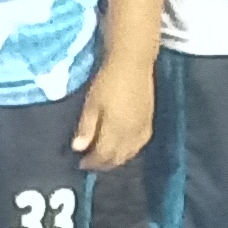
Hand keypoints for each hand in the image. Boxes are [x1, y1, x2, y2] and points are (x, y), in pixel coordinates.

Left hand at [73, 49, 156, 171]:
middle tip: (91, 162)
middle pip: (117, 158)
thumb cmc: (108, 82)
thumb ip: (87, 127)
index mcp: (116, 131)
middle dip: (103, 163)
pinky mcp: (149, 122)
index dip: (91, 163)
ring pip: (130, 154)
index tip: (80, 162)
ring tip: (104, 156)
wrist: (133, 63)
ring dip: (117, 159)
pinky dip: (130, 151)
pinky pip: (140, 145)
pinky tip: (123, 147)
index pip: (103, 156)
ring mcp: (142, 129)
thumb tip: (78, 148)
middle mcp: (131, 135)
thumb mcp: (91, 103)